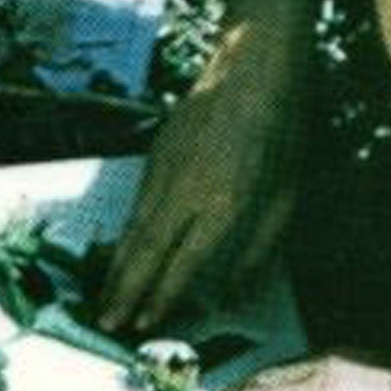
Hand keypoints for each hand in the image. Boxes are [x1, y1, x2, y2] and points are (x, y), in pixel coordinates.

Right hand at [100, 19, 310, 332]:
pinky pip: (136, 203)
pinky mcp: (155, 153)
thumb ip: (259, 249)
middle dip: (124, 290)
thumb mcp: (286, 196)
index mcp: (224, 202)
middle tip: (106, 323)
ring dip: (117, 266)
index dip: (162, 295)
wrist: (253, 67)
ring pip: (133, 227)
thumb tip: (232, 293)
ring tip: (103, 299)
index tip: (146, 323)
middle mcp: (186, 188)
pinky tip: (121, 254)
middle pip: (146, 249)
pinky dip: (125, 234)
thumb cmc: (282, 133)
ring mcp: (164, 168)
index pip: (183, 260)